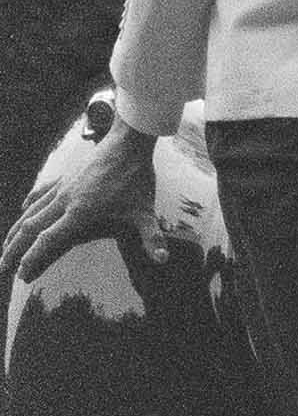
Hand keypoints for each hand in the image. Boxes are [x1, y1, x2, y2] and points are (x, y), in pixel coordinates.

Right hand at [0, 117, 166, 287]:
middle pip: (31, 229)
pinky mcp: (67, 176)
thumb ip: (151, 237)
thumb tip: (163, 259)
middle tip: (2, 268)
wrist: (128, 140)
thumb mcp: (145, 210)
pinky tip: (24, 206)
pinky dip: (31, 202)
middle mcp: (65, 201)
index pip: (49, 241)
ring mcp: (63, 187)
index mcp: (80, 213)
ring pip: (32, 211)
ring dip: (17, 230)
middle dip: (15, 251)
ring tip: (5, 246)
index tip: (22, 274)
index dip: (34, 259)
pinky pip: (42, 191)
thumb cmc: (136, 176)